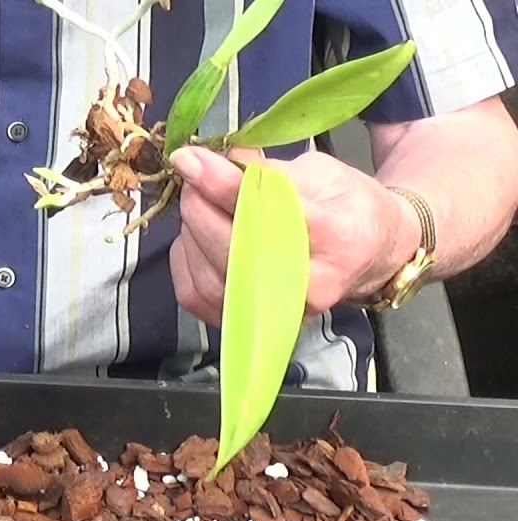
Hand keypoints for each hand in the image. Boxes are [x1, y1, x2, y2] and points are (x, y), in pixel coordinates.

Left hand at [167, 145, 418, 327]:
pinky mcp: (251, 323)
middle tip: (193, 175)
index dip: (225, 186)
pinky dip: (186, 259)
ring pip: (209, 275)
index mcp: (341, 238)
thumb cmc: (347, 208)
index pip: (274, 213)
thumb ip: (268, 171)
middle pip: (234, 249)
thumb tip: (218, 161)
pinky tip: (198, 235)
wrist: (369, 254)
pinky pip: (195, 294)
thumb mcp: (321, 173)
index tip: (190, 161)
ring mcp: (279, 313)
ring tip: (203, 203)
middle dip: (201, 206)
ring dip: (192, 231)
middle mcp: (312, 286)